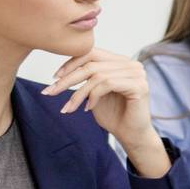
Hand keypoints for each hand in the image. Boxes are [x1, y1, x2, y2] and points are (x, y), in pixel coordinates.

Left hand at [42, 49, 169, 175]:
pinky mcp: (139, 86)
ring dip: (78, 93)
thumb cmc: (113, 115)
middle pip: (92, 64)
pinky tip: (88, 108)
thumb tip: (63, 70)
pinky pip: (107, 84)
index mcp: (121, 62)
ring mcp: (137, 74)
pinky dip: (93, 96)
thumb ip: (87, 78)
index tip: (54, 78)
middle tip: (50, 92)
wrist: (131, 135)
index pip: (92, 52)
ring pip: (97, 76)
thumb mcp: (95, 93)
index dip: (71, 63)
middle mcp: (132, 64)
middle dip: (67, 79)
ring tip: (69, 108)